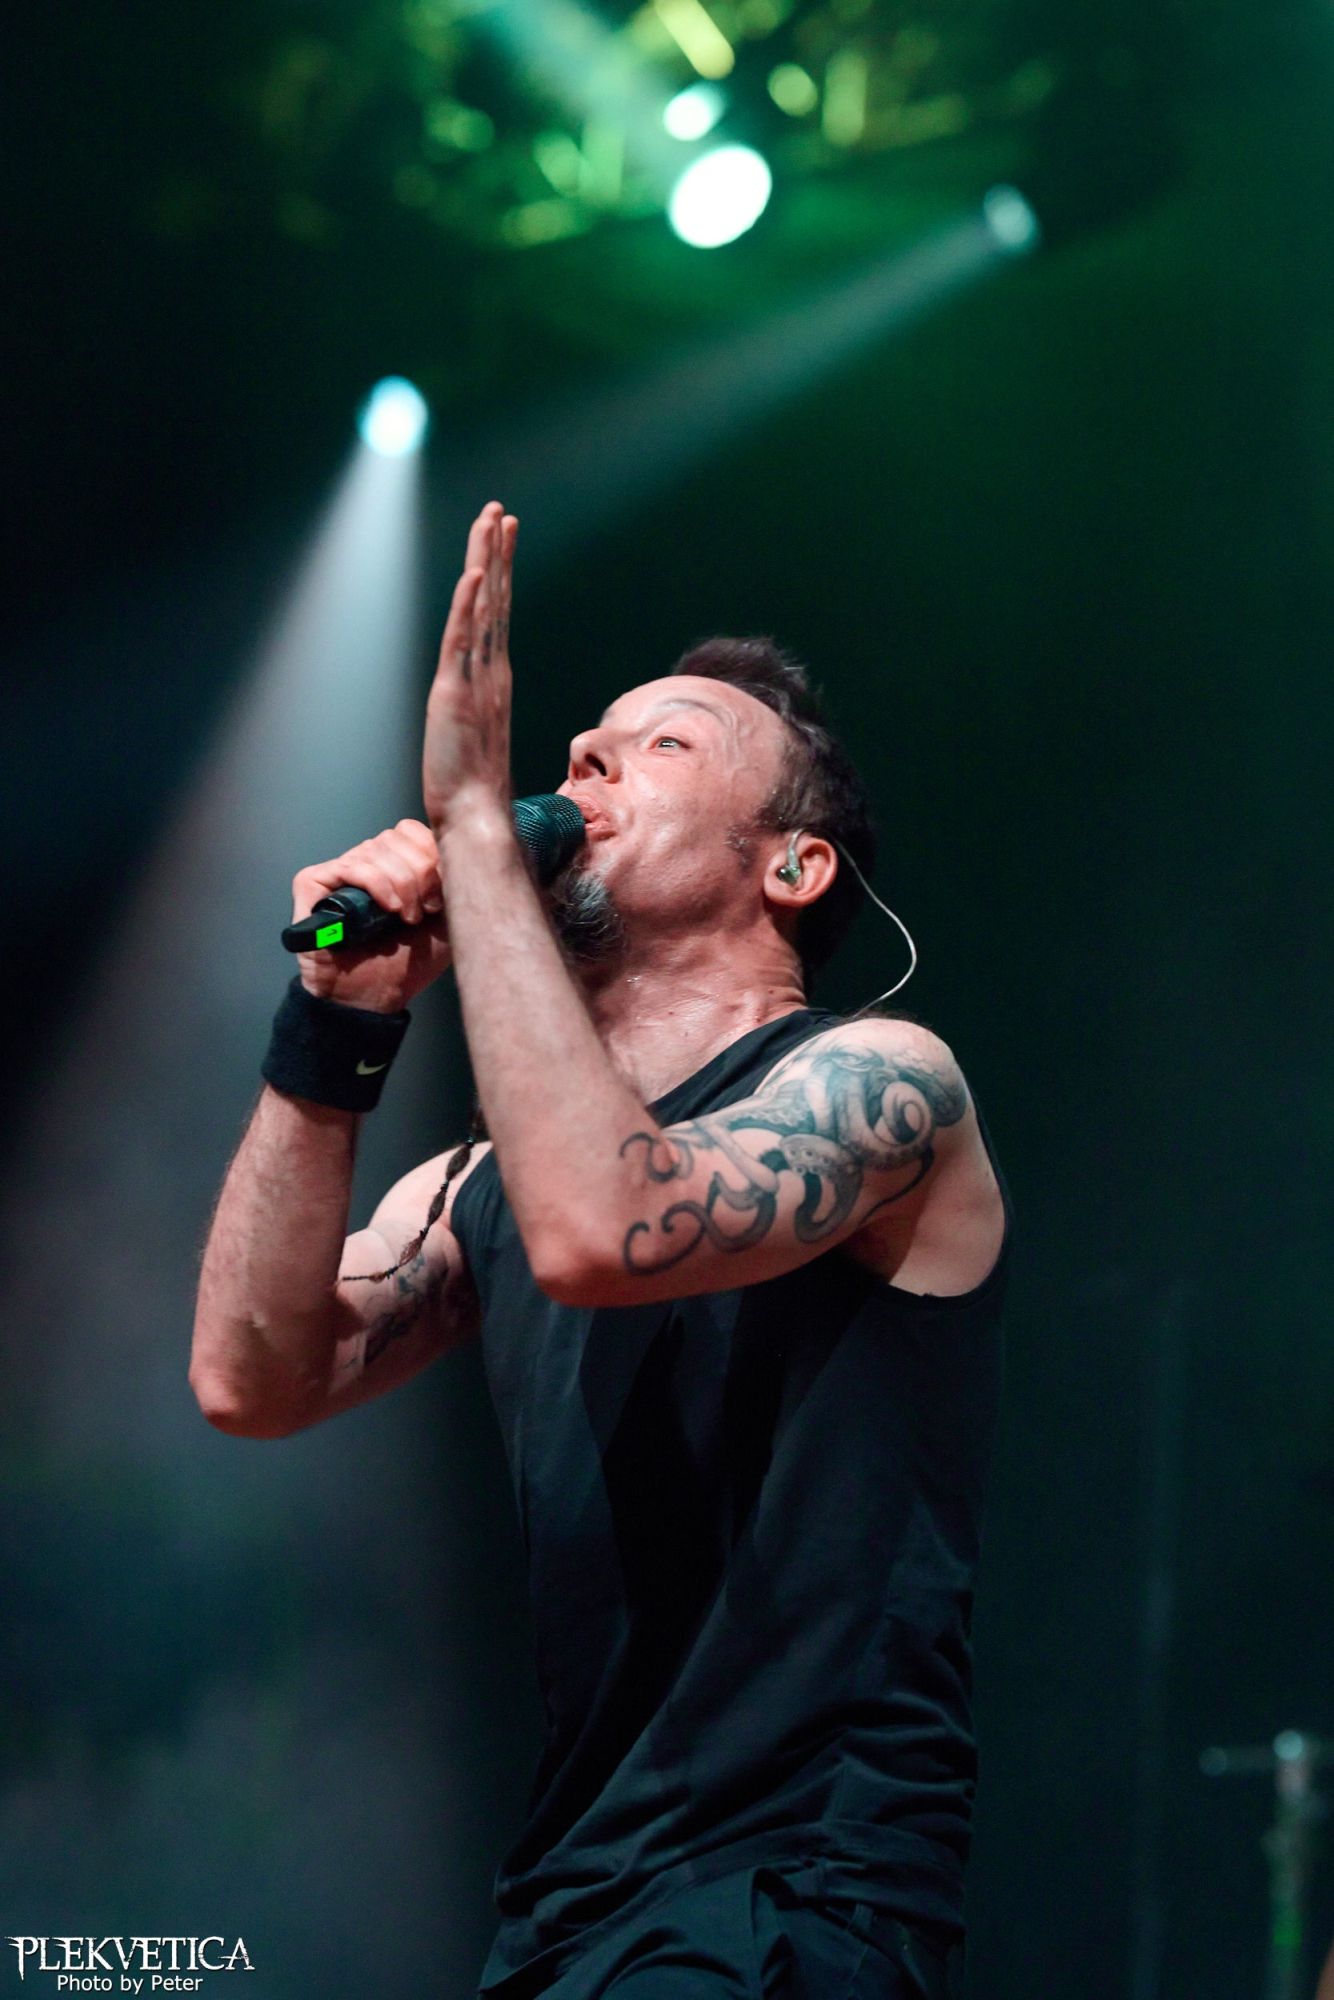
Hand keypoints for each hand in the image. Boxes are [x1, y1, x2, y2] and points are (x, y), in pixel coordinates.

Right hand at [291, 820, 452, 1012]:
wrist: (374, 996)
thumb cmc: (408, 960)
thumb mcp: (446, 917)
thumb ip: (452, 879)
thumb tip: (458, 846)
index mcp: (393, 863)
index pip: (412, 830)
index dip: (431, 854)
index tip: (441, 894)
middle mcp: (364, 861)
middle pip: (396, 838)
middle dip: (420, 873)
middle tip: (426, 910)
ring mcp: (338, 871)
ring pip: (376, 850)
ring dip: (401, 885)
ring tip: (407, 918)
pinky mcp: (312, 883)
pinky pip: (351, 867)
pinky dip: (376, 884)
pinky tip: (389, 909)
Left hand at [423, 500, 516, 833]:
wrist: (474, 818)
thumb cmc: (471, 792)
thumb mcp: (471, 740)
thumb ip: (474, 717)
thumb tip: (474, 713)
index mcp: (494, 680)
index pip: (497, 616)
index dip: (500, 574)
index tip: (504, 537)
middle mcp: (492, 673)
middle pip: (496, 600)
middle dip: (497, 553)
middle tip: (501, 512)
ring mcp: (477, 680)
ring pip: (485, 609)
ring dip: (487, 561)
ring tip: (492, 521)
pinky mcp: (456, 693)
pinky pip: (465, 640)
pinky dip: (471, 605)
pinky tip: (476, 573)